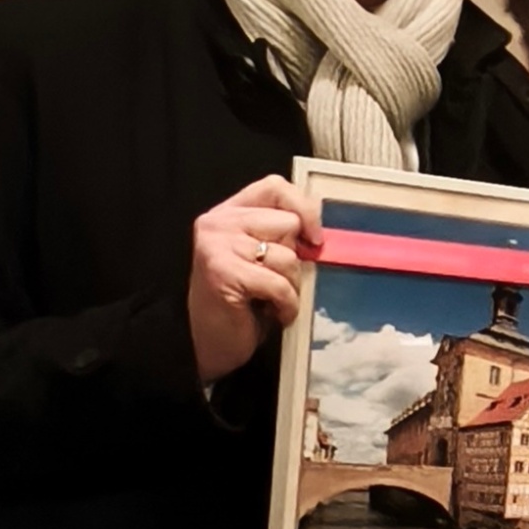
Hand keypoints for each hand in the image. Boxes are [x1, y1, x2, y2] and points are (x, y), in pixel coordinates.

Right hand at [189, 175, 320, 385]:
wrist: (209, 342)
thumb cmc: (241, 303)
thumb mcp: (262, 259)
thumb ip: (281, 236)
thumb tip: (318, 233)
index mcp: (230, 212)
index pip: (275, 187)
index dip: (303, 208)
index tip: (315, 237)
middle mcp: (219, 222)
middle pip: (288, 223)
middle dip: (295, 259)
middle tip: (277, 280)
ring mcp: (218, 245)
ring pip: (288, 256)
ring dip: (290, 286)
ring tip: (272, 299)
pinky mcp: (223, 272)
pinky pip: (279, 284)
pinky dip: (286, 305)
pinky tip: (273, 313)